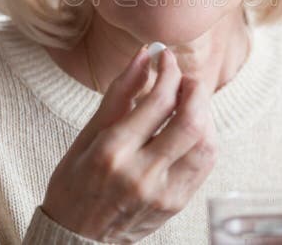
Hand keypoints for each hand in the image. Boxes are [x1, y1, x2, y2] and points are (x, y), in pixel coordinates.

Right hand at [41, 45, 216, 243]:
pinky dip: (204, 138)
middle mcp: (141, 174)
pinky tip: (189, 128)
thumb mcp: (88, 135)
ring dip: (204, 114)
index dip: (169, 71)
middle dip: (195, 90)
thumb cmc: (76, 183)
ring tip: (188, 103)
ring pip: (205, 144)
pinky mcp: (176, 204)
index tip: (166, 57)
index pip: (158, 101)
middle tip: (184, 78)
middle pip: (191, 122)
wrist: (77, 237)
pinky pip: (205, 164)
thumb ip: (120, 94)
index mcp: (112, 152)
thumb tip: (144, 55)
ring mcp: (163, 193)